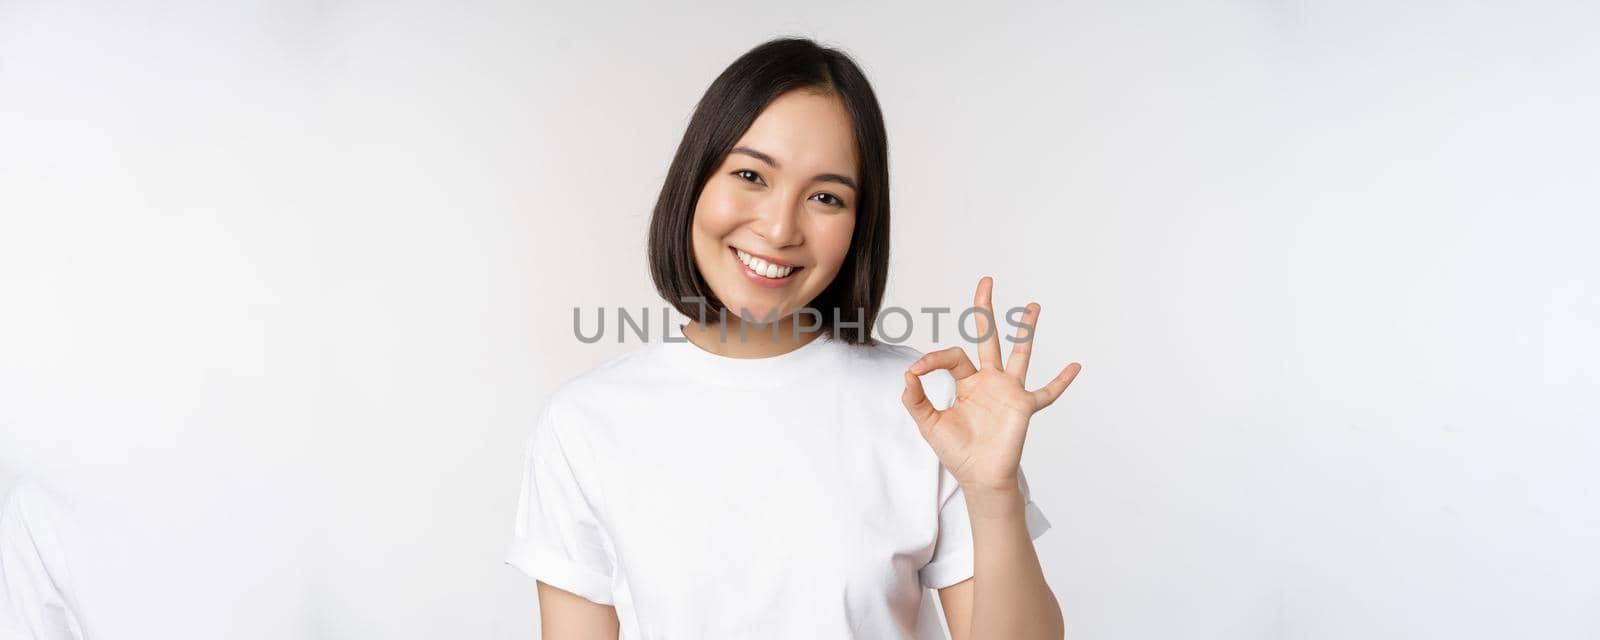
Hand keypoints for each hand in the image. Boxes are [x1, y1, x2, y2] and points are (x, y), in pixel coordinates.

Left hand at [901, 276, 1081, 493]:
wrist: (979, 477)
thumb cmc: (957, 451)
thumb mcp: (928, 423)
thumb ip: (915, 399)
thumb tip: (907, 373)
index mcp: (967, 383)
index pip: (952, 357)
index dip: (933, 360)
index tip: (917, 371)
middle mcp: (989, 381)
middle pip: (988, 338)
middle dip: (986, 311)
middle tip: (986, 282)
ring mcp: (1009, 392)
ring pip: (1019, 354)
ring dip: (1025, 330)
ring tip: (1032, 306)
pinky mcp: (1024, 407)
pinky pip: (1046, 393)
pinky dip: (1061, 381)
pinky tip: (1075, 366)